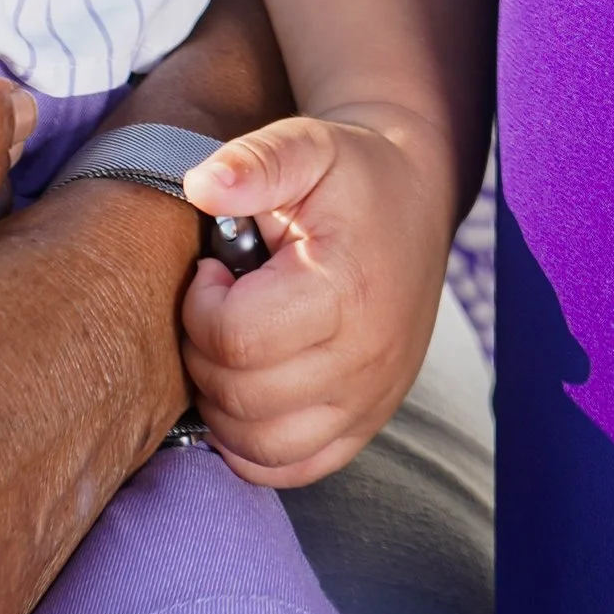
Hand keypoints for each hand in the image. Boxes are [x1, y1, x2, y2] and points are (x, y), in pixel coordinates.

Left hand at [179, 109, 450, 490]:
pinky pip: (294, 468)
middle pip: (241, 397)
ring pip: (262, 446)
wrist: (414, 200)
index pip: (236, 339)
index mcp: (345, 292)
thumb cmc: (350, 175)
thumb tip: (199, 186)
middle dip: (202, 350)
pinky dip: (251, 447)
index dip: (200, 306)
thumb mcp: (305, 145)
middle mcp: (364, 361)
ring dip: (220, 402)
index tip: (213, 270)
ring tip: (229, 344)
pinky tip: (241, 394)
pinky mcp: (366, 423)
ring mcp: (369, 402)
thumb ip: (253, 162)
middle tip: (216, 304)